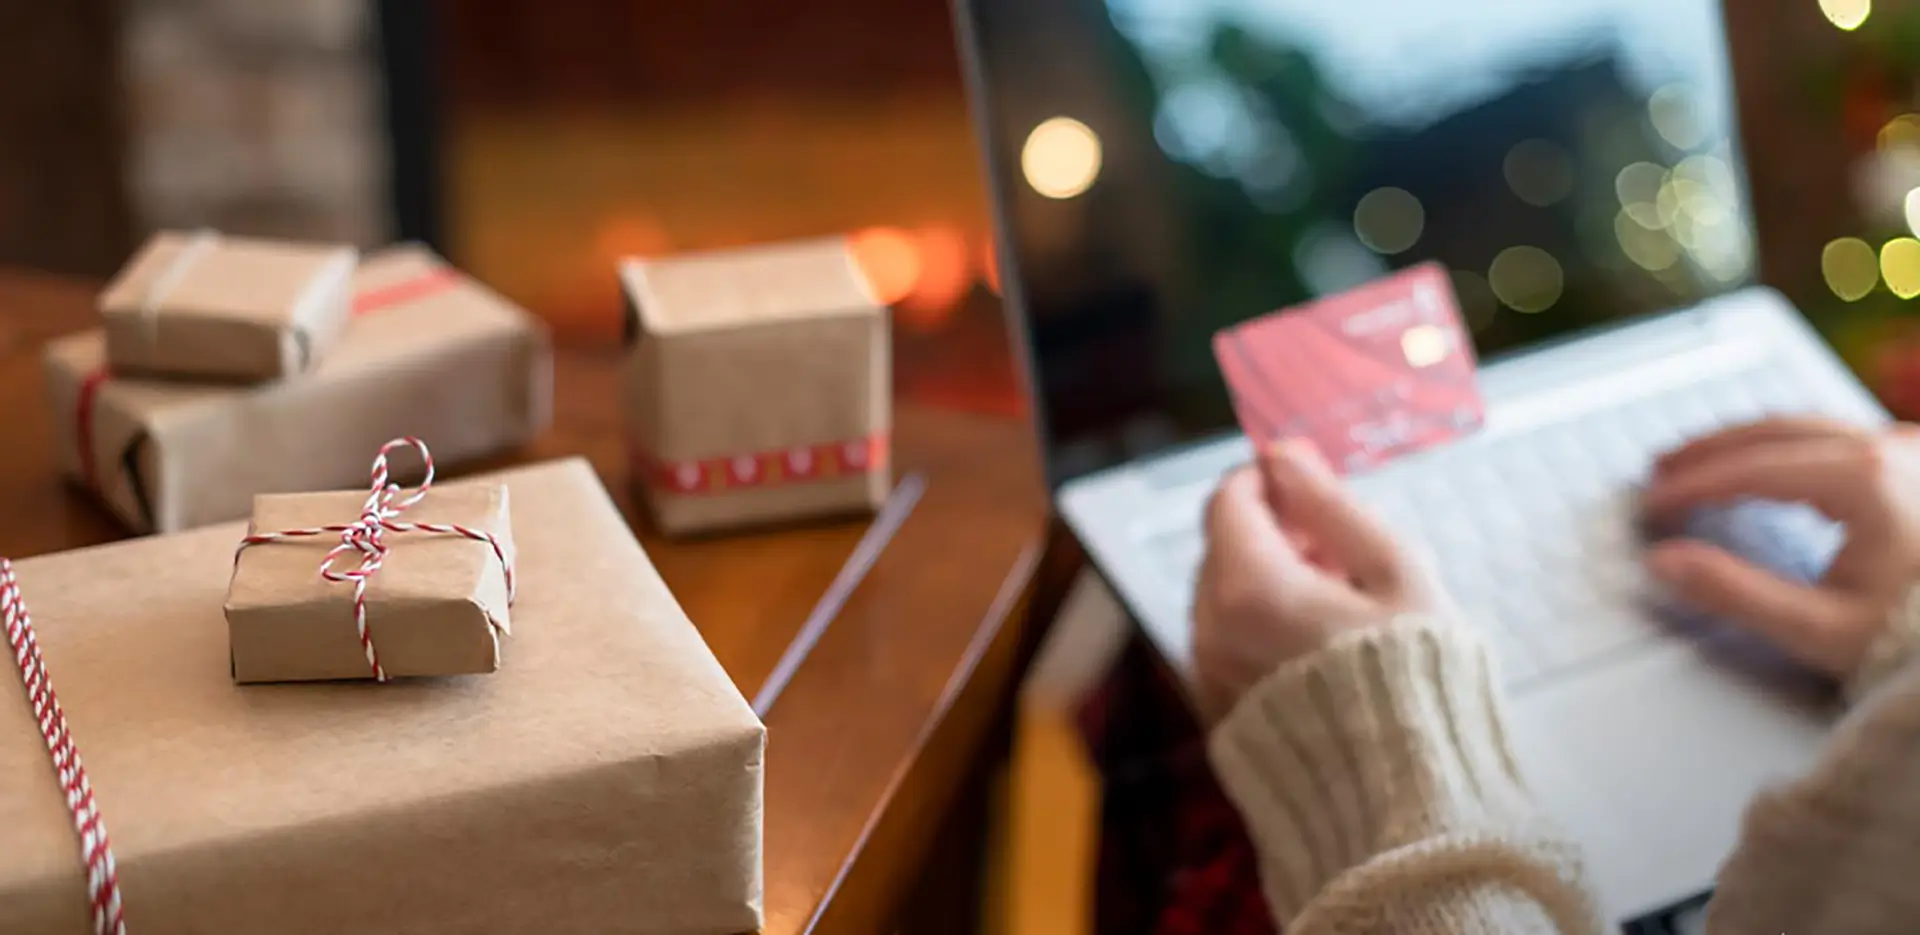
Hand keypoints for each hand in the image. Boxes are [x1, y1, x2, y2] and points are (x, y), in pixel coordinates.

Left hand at [1192, 439, 1437, 720]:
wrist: (1406, 803)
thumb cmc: (1419, 684)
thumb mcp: (1396, 573)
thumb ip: (1331, 506)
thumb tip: (1283, 456)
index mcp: (1251, 589)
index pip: (1228, 499)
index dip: (1270, 480)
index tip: (1312, 486)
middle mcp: (1212, 631)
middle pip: (1222, 545)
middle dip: (1274, 533)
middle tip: (1343, 554)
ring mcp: (1209, 674)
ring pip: (1222, 594)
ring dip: (1268, 580)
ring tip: (1341, 605)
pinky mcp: (1218, 710)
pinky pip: (1225, 642)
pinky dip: (1259, 626)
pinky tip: (1318, 645)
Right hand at [1641, 417, 1919, 676]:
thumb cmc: (1916, 637)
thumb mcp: (1820, 629)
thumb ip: (1734, 593)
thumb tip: (1665, 564)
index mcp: (1866, 480)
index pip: (1753, 468)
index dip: (1693, 484)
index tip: (1652, 503)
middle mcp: (1891, 450)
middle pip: (1777, 431)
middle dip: (1711, 450)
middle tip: (1661, 471)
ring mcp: (1910, 451)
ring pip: (1808, 426)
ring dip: (1747, 442)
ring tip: (1700, 462)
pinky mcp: (1918, 464)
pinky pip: (1837, 437)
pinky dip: (1786, 446)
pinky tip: (1765, 463)